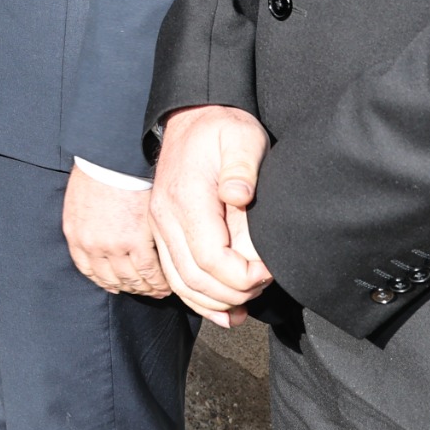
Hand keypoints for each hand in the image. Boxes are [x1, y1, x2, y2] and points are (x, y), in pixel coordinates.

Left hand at [63, 165, 172, 298]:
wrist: (111, 156)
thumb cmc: (99, 170)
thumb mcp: (80, 200)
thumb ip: (87, 224)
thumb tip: (101, 237)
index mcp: (76, 235)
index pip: (90, 271)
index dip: (107, 282)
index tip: (119, 286)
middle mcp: (92, 245)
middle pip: (112, 279)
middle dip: (130, 288)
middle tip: (145, 291)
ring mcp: (113, 246)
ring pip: (132, 279)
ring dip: (146, 288)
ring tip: (159, 290)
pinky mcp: (136, 241)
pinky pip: (149, 272)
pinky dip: (159, 281)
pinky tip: (167, 284)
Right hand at [149, 105, 273, 325]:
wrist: (191, 119)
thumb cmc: (220, 129)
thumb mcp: (241, 137)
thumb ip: (242, 167)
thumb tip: (239, 196)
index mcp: (186, 197)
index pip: (211, 257)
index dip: (243, 275)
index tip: (269, 270)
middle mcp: (165, 217)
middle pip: (196, 278)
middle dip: (235, 292)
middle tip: (265, 283)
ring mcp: (160, 227)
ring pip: (183, 284)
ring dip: (216, 302)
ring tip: (247, 303)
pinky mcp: (162, 232)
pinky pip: (175, 276)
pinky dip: (199, 299)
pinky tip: (225, 310)